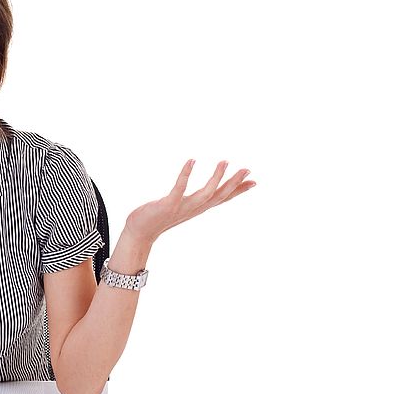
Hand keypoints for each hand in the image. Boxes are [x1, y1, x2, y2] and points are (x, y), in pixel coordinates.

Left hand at [123, 160, 255, 243]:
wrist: (139, 233)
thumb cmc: (157, 218)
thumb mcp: (179, 208)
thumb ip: (189, 201)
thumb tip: (198, 195)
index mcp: (197, 208)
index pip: (222, 199)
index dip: (238, 190)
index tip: (254, 181)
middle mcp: (193, 209)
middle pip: (219, 196)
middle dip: (234, 183)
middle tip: (247, 169)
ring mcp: (182, 208)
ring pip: (205, 193)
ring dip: (216, 177)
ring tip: (224, 161)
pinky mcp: (168, 205)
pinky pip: (179, 188)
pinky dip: (186, 174)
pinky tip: (191, 160)